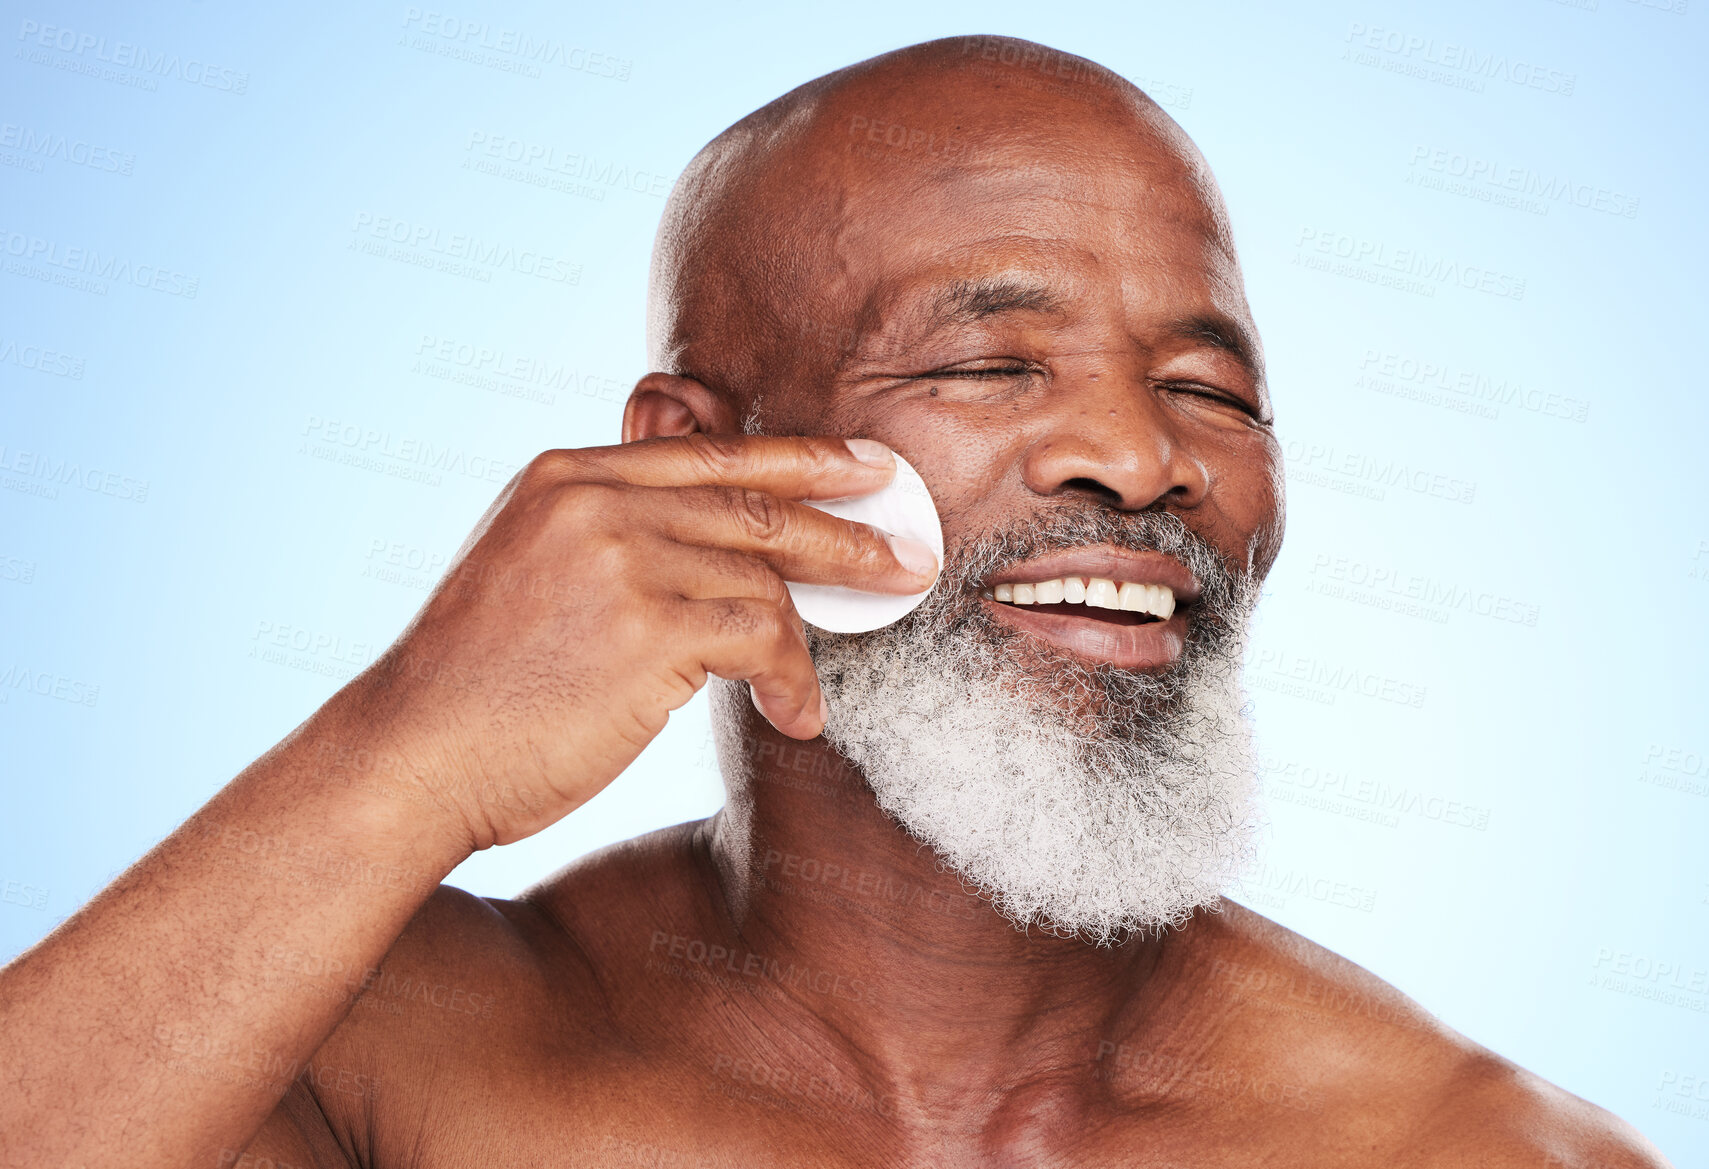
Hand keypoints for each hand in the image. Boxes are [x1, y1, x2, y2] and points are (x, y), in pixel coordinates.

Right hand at [325, 434, 937, 849]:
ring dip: (806, 640)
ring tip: (813, 687)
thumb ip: (605, 538)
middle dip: (845, 529)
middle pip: (755, 503)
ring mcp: (623, 557)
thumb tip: (702, 547)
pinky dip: (792, 680)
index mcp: (566, 477)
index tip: (864, 467)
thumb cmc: (471, 690)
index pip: (710, 453)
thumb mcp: (524, 572)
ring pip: (764, 579)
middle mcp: (596, 500)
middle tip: (906, 553)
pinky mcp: (649, 625)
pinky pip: (763, 638)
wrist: (409, 757)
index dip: (800, 459)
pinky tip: (794, 718)